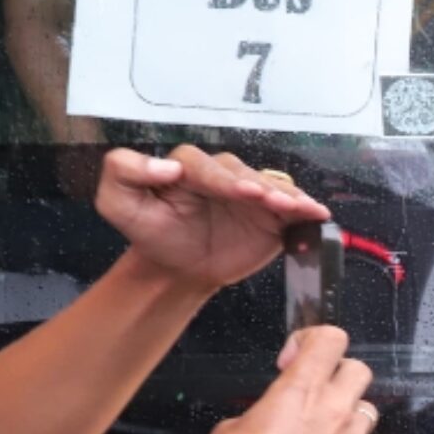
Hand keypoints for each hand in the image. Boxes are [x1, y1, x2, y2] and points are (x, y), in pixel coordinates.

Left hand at [97, 146, 331, 292]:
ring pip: (270, 186)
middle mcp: (223, 174)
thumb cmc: (152, 233)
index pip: (205, 165)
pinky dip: (305, 208)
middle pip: (243, 172)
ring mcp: (251, 194)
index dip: (221, 178)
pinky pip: (291, 207)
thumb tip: (164, 166)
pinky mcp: (272, 215)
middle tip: (268, 200)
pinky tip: (316, 213)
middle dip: (258, 185)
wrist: (177, 268)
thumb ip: (124, 172)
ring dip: (284, 195)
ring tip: (296, 207)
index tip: (238, 191)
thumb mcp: (117, 202)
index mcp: (187, 168)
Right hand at [206, 328, 372, 433]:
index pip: (330, 338)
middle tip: (317, 387)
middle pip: (359, 368)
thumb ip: (263, 409)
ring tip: (321, 425)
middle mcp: (333, 408)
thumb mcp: (234, 426)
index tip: (297, 356)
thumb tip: (267, 415)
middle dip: (338, 373)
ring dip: (346, 410)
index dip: (313, 339)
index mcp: (300, 388)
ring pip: (366, 407)